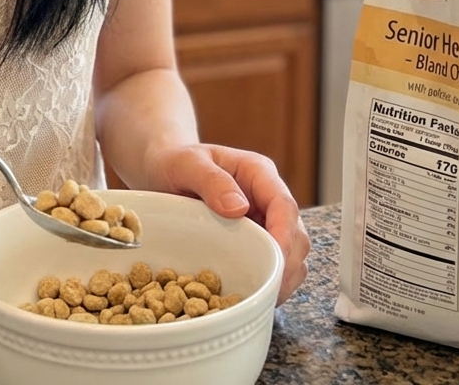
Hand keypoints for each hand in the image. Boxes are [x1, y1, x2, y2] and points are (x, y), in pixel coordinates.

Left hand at [143, 143, 309, 304]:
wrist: (162, 169)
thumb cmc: (174, 161)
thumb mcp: (186, 164)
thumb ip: (211, 180)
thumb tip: (239, 208)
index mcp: (258, 173)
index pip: (284, 205)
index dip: (284, 237)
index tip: (274, 264)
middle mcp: (267, 198)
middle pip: (296, 235)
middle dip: (287, 266)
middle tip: (266, 292)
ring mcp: (264, 221)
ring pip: (292, 255)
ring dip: (282, 279)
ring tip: (260, 298)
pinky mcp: (255, 242)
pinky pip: (272, 266)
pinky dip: (268, 282)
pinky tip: (250, 294)